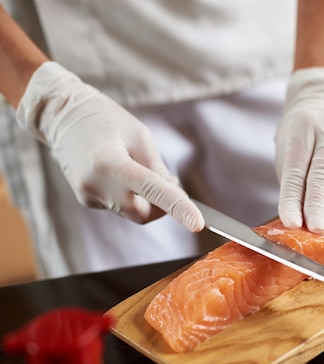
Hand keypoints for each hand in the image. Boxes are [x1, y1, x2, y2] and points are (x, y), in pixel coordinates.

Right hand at [15, 62, 203, 231]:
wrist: (61, 115)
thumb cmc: (104, 119)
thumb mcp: (139, 135)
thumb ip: (157, 168)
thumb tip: (174, 196)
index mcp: (110, 162)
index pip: (152, 191)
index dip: (177, 208)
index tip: (198, 223)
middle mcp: (96, 185)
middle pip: (142, 214)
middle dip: (162, 206)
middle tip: (168, 181)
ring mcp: (88, 195)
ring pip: (131, 212)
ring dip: (144, 198)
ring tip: (135, 166)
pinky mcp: (86, 200)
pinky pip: (118, 206)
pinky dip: (128, 195)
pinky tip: (118, 171)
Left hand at [275, 67, 323, 233]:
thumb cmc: (299, 135)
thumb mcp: (287, 149)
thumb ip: (293, 182)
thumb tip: (298, 222)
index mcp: (301, 130)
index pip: (296, 171)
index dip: (293, 199)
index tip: (292, 223)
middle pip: (323, 175)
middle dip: (320, 206)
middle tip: (318, 231)